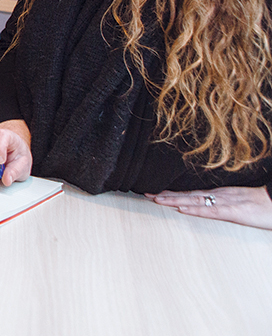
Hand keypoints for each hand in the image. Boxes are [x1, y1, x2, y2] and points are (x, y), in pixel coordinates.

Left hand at [146, 186, 271, 229]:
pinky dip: (196, 209)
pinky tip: (183, 209)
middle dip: (166, 195)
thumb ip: (225, 205)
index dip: (171, 193)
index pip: (190, 193)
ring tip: (156, 199)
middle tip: (145, 194)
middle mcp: (219, 196)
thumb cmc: (264, 205)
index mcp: (220, 195)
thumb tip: (210, 207)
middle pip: (187, 194)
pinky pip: (212, 211)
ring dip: (174, 200)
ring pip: (194, 200)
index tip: (154, 193)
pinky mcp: (235, 211)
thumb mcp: (241, 204)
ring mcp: (226, 202)